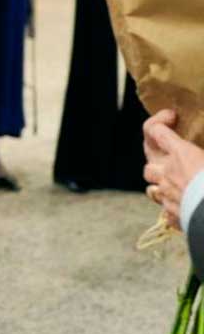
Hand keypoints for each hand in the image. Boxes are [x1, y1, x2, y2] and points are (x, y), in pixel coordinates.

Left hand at [143, 109, 203, 227]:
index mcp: (181, 154)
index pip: (156, 130)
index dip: (160, 121)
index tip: (171, 117)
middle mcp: (168, 173)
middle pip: (149, 161)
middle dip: (156, 157)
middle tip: (169, 154)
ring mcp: (168, 195)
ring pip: (151, 187)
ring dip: (160, 183)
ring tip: (174, 183)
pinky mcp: (173, 215)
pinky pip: (165, 209)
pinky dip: (172, 206)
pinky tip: (184, 206)